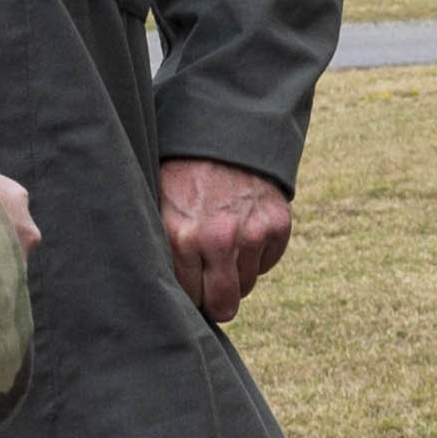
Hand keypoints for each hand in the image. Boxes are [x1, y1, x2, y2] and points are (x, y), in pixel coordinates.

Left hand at [159, 154, 295, 321]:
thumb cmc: (180, 174)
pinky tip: (242, 231)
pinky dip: (256, 255)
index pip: (190, 299)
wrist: (222, 132)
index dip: (188, 296)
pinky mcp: (278, 225)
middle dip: (215, 301)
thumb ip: (163, 251)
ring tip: (222, 246)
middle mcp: (218, 239)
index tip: (187, 287)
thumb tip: (165, 296)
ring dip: (235, 273)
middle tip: (208, 284)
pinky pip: (266, 264)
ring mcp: (253, 233)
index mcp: (181, 237)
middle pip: (224, 306)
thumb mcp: (158, 209)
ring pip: (246, 286)